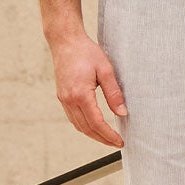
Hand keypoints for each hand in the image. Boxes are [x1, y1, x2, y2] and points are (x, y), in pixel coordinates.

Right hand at [50, 32, 126, 147]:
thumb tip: (122, 113)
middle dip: (102, 138)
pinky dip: (84, 126)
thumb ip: (114, 93)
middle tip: (116, 143)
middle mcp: (69, 100)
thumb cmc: (86, 52)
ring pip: (78, 125)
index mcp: (80, 94)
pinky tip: (94, 126)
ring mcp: (63, 99)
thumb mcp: (106, 70)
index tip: (120, 141)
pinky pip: (73, 117)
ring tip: (107, 138)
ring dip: (93, 134)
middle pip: (86, 128)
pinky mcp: (62, 96)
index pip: (96, 123)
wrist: (66, 42)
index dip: (109, 135)